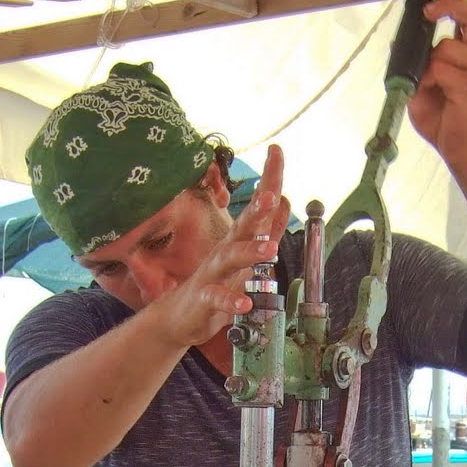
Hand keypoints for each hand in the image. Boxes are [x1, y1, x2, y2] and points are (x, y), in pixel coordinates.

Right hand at [152, 144, 290, 348]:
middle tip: (272, 196)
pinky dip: (230, 300)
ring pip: (229, 258)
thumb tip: (285, 200)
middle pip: (242, 226)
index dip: (268, 179)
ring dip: (249, 252)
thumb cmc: (218, 282)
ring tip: (270, 251)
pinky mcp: (204, 299)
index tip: (276, 150)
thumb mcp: (246, 254)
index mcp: (238, 239)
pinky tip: (244, 303)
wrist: (181, 316)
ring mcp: (213, 274)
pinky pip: (216, 298)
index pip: (257, 207)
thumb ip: (268, 230)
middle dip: (257, 211)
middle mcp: (225, 250)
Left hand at [407, 0, 466, 175]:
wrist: (464, 153)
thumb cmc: (448, 124)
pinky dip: (427, 80)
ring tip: (427, 87)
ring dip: (427, 64)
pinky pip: (440, 69)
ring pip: (446, 47)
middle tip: (427, 12)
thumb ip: (418, 68)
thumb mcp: (425, 90)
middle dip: (449, 5)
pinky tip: (431, 95)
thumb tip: (399, 46)